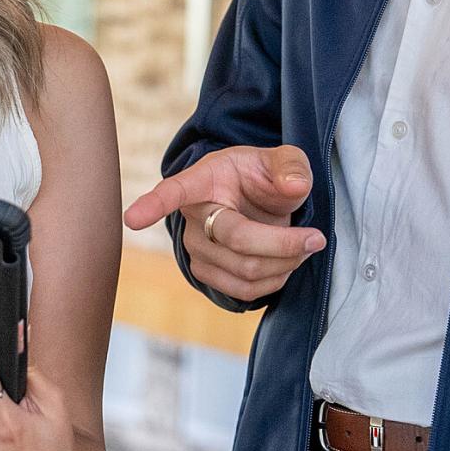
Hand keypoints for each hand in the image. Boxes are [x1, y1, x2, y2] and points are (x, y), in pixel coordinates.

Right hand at [123, 144, 324, 301]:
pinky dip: (275, 281)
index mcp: (203, 179)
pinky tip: (285, 263)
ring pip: (244, 271)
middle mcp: (192, 216)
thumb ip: (290, 167)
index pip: (175, 191)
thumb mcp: (281, 159)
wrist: (254, 199)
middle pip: (238, 242)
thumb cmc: (261, 176)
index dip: (154, 204)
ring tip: (303, 246)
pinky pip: (243, 291)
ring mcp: (196, 249)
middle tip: (317, 238)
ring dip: (284, 264)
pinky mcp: (205, 273)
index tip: (132, 218)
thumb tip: (294, 187)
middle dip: (284, 244)